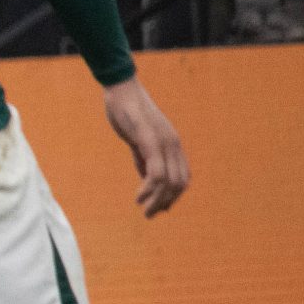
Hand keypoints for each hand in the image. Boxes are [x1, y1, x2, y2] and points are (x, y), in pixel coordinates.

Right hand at [102, 76, 188, 217]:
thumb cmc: (127, 112)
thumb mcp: (138, 140)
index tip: (158, 208)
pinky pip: (156, 172)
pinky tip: (139, 196)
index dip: (173, 196)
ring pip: (169, 182)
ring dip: (158, 201)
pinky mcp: (150, 140)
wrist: (121, 89)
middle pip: (179, 183)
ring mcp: (163, 142)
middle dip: (166, 203)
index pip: (183, 177)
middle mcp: (173, 144)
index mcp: (172, 144)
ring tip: (145, 211)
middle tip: (149, 215)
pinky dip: (149, 189)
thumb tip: (148, 180)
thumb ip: (144, 159)